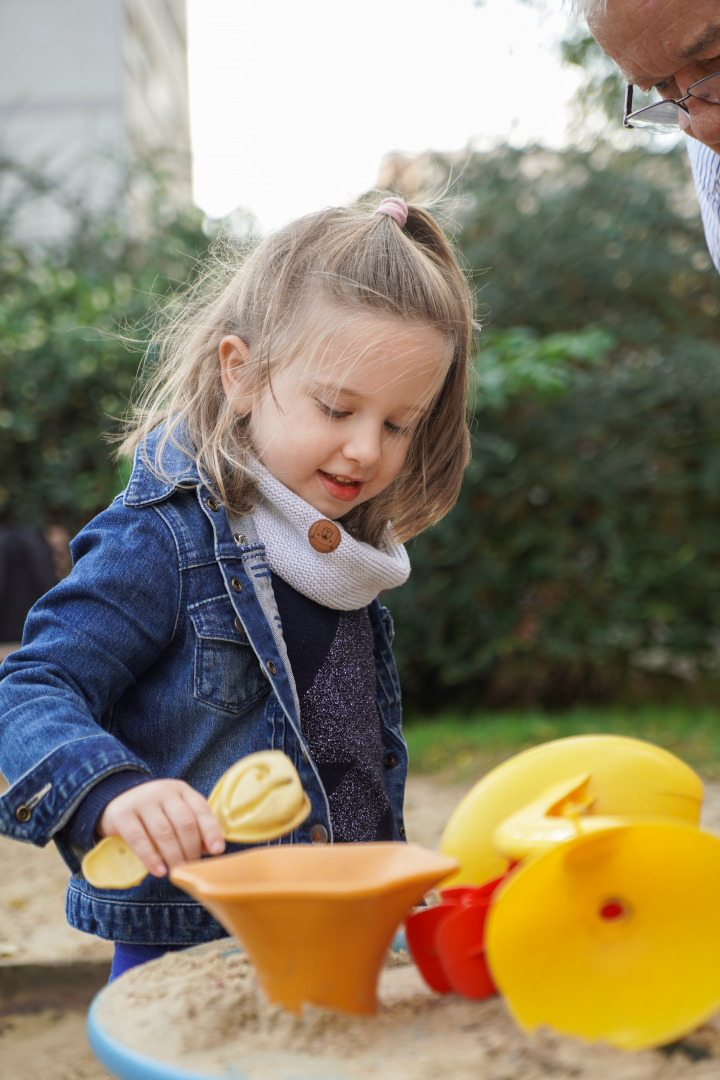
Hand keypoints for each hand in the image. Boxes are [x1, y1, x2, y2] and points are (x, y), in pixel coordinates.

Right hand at [97, 779, 224, 877]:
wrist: (114, 800)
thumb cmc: (152, 812)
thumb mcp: (173, 812)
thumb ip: (193, 826)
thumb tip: (211, 849)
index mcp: (181, 790)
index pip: (201, 809)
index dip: (211, 831)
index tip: (218, 851)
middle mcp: (163, 792)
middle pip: (185, 823)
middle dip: (192, 849)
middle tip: (192, 867)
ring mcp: (142, 802)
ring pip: (165, 832)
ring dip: (174, 856)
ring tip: (178, 871)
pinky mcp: (123, 815)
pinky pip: (139, 839)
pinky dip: (151, 858)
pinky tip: (160, 871)